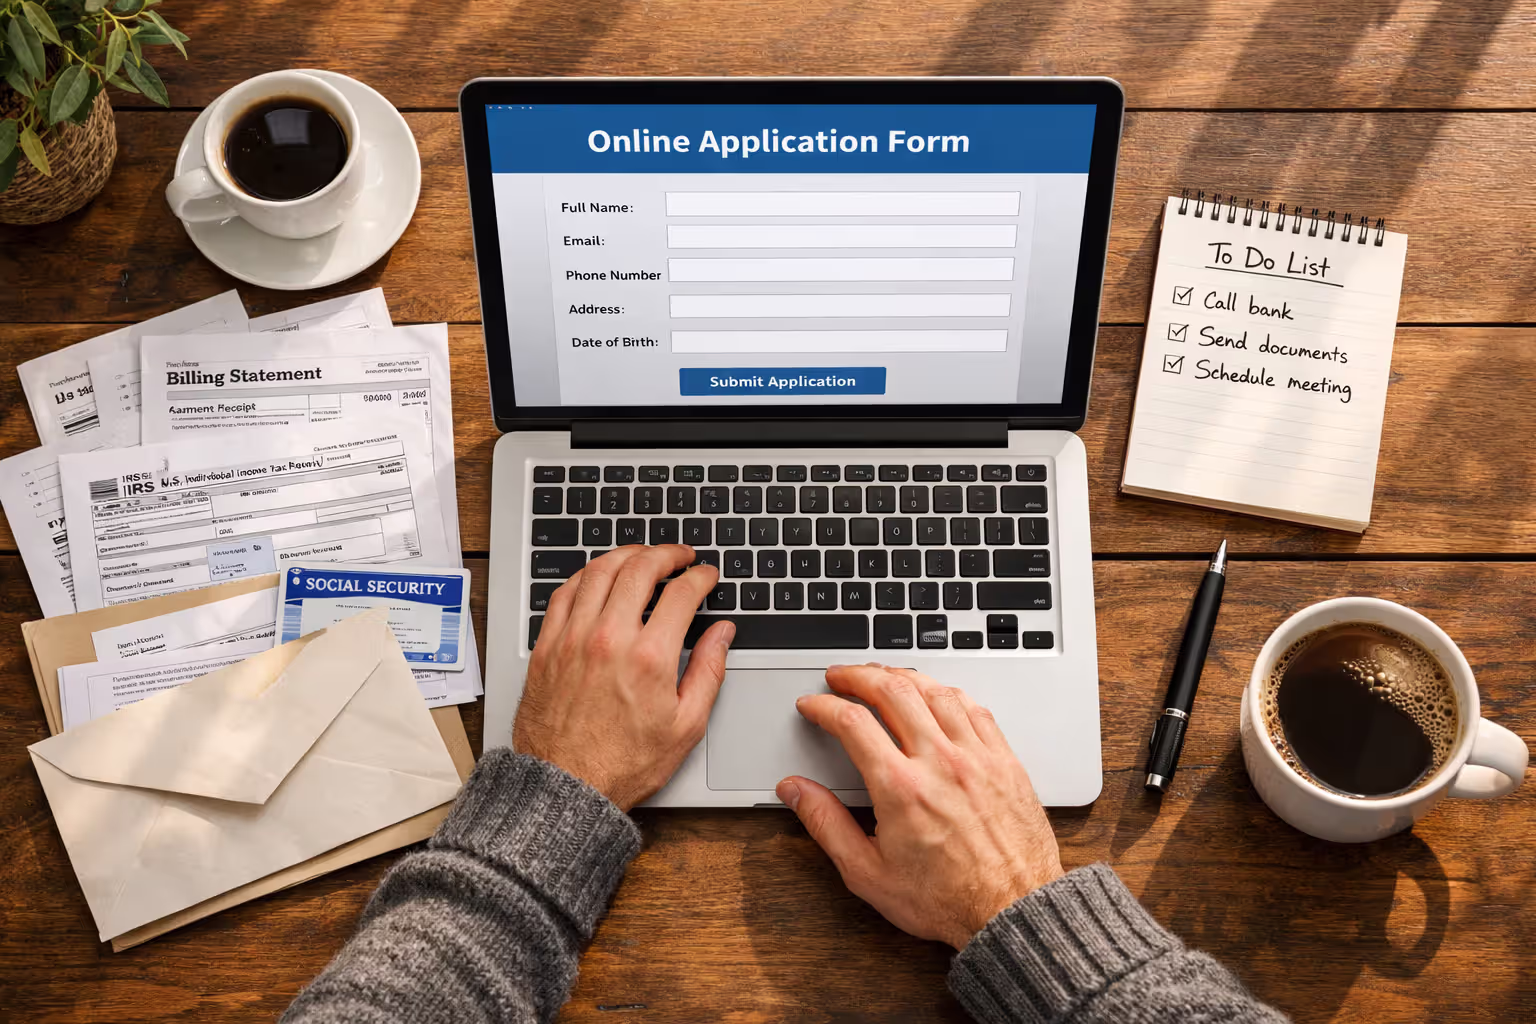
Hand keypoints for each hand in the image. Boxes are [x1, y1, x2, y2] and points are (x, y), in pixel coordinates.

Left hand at [513, 545, 734, 810]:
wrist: (566, 788)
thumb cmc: (624, 764)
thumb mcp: (686, 726)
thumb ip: (710, 671)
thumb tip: (723, 634)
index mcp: (649, 657)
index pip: (681, 593)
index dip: (700, 576)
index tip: (706, 575)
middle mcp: (609, 638)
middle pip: (640, 568)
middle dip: (666, 554)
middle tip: (680, 556)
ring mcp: (573, 638)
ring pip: (600, 571)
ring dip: (627, 555)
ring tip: (643, 557)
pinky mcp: (547, 646)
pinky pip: (565, 592)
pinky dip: (587, 575)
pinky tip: (600, 576)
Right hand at [777, 664, 1063, 949]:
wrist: (1012, 912)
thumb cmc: (946, 900)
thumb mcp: (868, 873)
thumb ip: (826, 824)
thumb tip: (795, 791)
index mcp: (901, 788)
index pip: (852, 722)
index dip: (824, 706)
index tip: (813, 705)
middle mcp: (940, 762)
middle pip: (893, 691)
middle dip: (859, 676)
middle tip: (841, 676)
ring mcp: (976, 757)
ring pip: (935, 691)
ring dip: (903, 676)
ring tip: (883, 676)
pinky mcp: (1004, 761)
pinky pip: (974, 708)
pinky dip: (947, 692)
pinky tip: (936, 694)